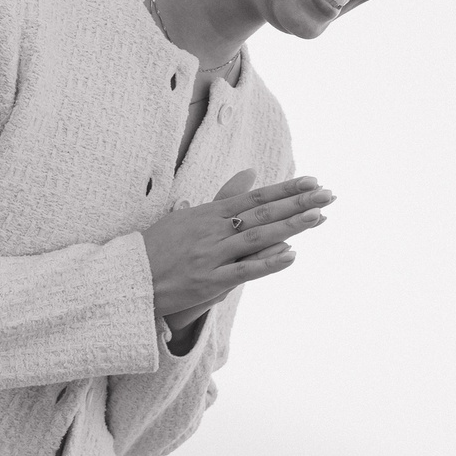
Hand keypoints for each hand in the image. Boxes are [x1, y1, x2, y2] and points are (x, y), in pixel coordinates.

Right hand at [141, 169, 333, 319]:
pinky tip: (291, 255)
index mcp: (208, 213)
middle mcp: (211, 231)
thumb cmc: (159, 248)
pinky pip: (243, 271)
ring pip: (256, 238)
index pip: (255, 198)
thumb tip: (251, 173)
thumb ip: (224, 198)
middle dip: (297, 203)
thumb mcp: (189, 215)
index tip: (313, 181)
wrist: (127, 279)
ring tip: (318, 216)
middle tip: (328, 195)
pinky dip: (267, 263)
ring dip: (289, 227)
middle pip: (261, 214)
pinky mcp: (207, 282)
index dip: (285, 189)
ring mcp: (210, 256)